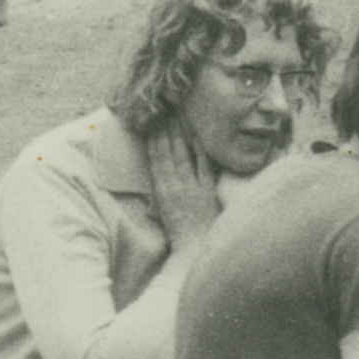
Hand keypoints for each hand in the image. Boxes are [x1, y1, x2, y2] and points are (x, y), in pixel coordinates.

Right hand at [147, 126, 221, 249]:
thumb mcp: (164, 210)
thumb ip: (162, 190)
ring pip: (182, 154)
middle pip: (167, 152)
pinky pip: (203, 165)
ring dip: (178, 133)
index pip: (155, 158)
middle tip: (163, 109)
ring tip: (175, 115)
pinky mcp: (207, 190)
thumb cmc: (180, 232)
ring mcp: (191, 186)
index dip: (153, 138)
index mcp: (161, 191)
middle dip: (164, 129)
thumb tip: (159, 172)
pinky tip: (197, 134)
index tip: (151, 121)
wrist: (196, 249)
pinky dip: (199, 149)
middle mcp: (174, 186)